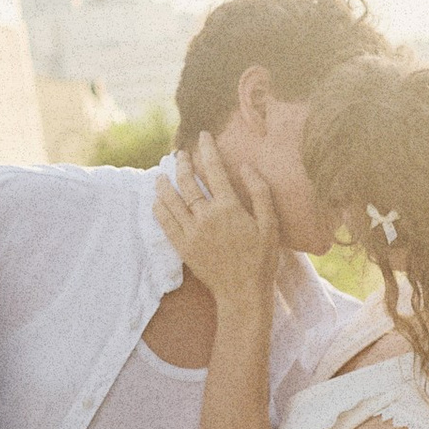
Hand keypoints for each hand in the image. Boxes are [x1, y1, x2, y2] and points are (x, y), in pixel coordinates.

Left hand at [153, 132, 279, 309]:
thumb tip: (246, 167)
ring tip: (162, 173)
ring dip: (165, 183)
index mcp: (229, 208)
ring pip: (171, 200)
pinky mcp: (183, 247)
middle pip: (188, 181)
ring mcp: (191, 232)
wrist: (243, 292)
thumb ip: (260, 192)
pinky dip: (159, 208)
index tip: (203, 136)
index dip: (208, 149)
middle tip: (180, 153)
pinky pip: (165, 222)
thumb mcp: (270, 224)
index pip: (214, 170)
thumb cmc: (261, 259)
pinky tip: (157, 200)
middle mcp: (206, 217)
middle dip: (182, 163)